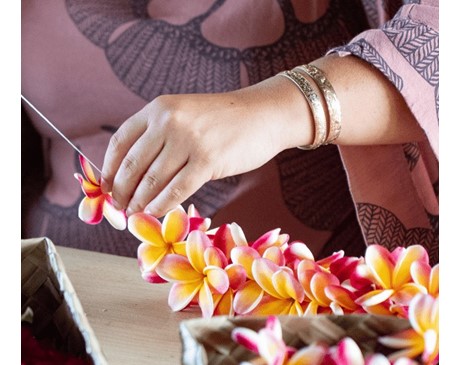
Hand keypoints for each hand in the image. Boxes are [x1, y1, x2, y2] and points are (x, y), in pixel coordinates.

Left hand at [100, 76, 311, 216]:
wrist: (262, 115)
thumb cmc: (222, 120)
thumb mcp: (185, 115)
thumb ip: (160, 137)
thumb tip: (134, 175)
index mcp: (159, 108)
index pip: (121, 141)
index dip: (109, 169)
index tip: (106, 188)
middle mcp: (169, 121)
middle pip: (133, 164)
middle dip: (122, 191)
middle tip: (119, 207)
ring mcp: (189, 140)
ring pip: (152, 180)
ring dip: (139, 202)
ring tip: (134, 214)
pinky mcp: (208, 161)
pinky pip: (176, 190)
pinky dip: (162, 205)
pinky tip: (156, 213)